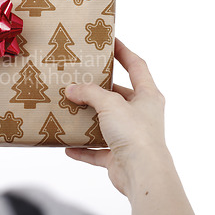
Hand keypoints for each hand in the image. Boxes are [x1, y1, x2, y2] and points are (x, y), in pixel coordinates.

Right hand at [65, 38, 167, 196]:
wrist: (142, 174)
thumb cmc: (136, 134)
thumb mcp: (110, 104)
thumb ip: (90, 93)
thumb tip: (72, 89)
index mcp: (147, 96)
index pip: (137, 66)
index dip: (124, 52)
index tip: (110, 41)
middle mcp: (140, 114)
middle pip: (117, 95)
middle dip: (98, 89)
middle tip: (79, 79)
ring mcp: (129, 135)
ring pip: (104, 122)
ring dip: (87, 118)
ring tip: (68, 108)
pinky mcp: (118, 155)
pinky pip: (96, 149)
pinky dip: (82, 148)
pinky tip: (67, 146)